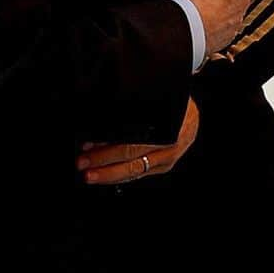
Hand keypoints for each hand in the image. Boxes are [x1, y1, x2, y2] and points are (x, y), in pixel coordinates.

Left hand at [77, 97, 198, 185]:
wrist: (191, 108)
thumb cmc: (170, 99)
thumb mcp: (151, 100)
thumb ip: (131, 113)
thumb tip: (100, 127)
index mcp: (167, 130)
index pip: (131, 146)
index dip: (106, 150)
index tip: (86, 148)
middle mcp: (170, 148)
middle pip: (132, 162)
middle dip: (103, 165)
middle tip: (82, 164)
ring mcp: (169, 159)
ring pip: (135, 172)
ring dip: (110, 173)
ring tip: (90, 172)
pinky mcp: (166, 165)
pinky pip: (140, 173)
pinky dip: (121, 174)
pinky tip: (106, 173)